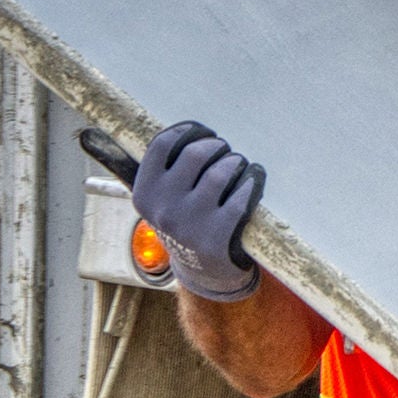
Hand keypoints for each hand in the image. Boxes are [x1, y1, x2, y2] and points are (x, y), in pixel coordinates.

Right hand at [132, 121, 265, 299]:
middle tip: (224, 151)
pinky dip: (252, 182)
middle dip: (216, 146)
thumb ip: (165, 168)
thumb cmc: (184, 220)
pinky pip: (242, 194)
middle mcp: (164, 208)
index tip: (203, 132)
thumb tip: (187, 128)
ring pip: (221, 171)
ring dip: (236, 162)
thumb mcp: (161, 200)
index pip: (163, 144)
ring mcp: (190, 223)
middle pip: (196, 153)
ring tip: (238, 166)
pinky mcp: (217, 236)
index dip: (188, 131)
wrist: (202, 270)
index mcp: (145, 194)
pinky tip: (253, 180)